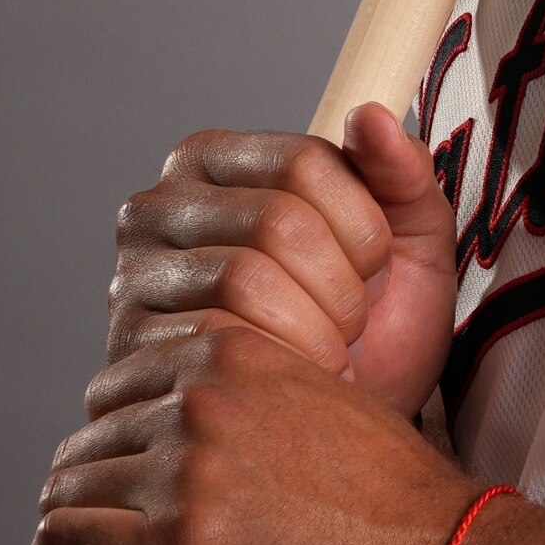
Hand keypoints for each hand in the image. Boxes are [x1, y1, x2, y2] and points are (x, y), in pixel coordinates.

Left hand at [33, 293, 484, 544]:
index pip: (130, 379)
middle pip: (96, 434)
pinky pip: (63, 543)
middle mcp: (200, 401)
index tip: (132, 476)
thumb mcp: (336, 406)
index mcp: (239, 353)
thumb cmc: (408, 512)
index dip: (125, 432)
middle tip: (115, 532)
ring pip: (71, 486)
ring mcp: (181, 474)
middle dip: (98, 481)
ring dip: (75, 525)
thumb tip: (247, 441)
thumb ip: (279, 401)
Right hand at [104, 110, 458, 416]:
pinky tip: (295, 382)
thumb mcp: (410, 237)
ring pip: (248, 281)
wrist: (341, 430)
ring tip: (327, 351)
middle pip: (278, 221)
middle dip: (343, 285)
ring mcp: (135, 280)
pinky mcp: (133, 352)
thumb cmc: (376, 322)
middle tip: (351, 322)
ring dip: (316, 330)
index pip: (305, 162)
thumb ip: (399, 170)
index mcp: (216, 161)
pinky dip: (282, 369)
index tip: (372, 265)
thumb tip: (370, 114)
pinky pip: (218, 345)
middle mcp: (158, 208)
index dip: (365, 225)